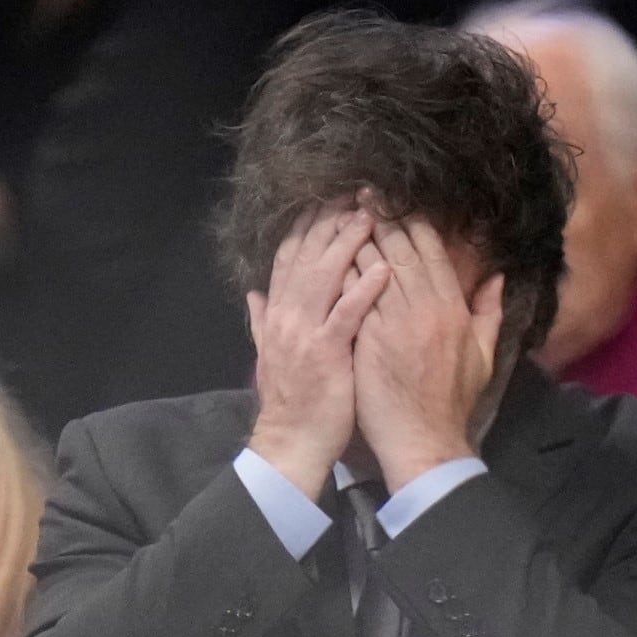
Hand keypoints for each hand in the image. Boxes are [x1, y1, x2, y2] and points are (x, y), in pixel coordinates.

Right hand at [243, 201, 379, 500]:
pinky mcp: (326, 354)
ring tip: (369, 217)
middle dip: (328, 222)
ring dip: (347, 244)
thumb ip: (261, 321)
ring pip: (323, 277)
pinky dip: (363, 290)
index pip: (288, 258)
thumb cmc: (290, 401)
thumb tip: (254, 294)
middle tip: (353, 193)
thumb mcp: (269, 355)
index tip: (326, 200)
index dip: (306, 226)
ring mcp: (304, 333)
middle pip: (306, 256)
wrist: (290, 443)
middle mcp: (286, 316)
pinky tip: (383, 269)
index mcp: (276, 314)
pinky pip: (346, 314)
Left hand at [354, 216, 504, 493]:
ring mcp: (395, 321)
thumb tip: (497, 277)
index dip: (411, 221)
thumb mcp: (483, 356)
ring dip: (357, 236)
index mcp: (453, 307)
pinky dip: (342, 270)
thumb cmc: (452, 402)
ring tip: (340, 211)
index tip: (394, 200)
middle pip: (400, 248)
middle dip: (380, 217)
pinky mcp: (369, 338)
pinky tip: (327, 251)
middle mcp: (426, 307)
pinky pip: (353, 293)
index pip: (430, 250)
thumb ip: (489, 312)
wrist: (424, 440)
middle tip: (362, 191)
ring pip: (374, 264)